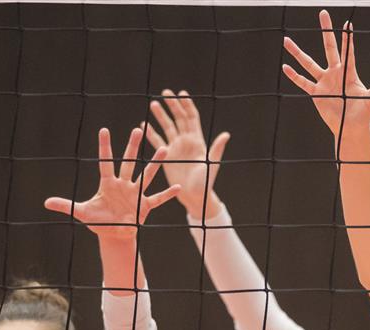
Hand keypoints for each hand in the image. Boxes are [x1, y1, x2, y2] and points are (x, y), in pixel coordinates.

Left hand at [44, 126, 179, 242]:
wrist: (114, 234)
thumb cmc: (98, 221)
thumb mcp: (82, 213)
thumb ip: (66, 206)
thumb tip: (45, 202)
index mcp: (107, 184)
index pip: (105, 163)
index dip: (104, 148)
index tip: (104, 130)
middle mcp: (123, 185)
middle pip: (129, 163)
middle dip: (133, 147)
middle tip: (137, 129)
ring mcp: (135, 194)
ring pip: (146, 176)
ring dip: (155, 164)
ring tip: (164, 149)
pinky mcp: (145, 206)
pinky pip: (158, 198)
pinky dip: (168, 194)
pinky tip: (178, 186)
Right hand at [146, 89, 229, 220]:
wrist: (194, 197)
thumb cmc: (205, 182)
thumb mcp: (211, 164)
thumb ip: (216, 149)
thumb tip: (226, 135)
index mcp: (197, 141)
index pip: (191, 118)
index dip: (187, 105)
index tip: (181, 94)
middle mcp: (186, 141)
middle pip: (178, 119)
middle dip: (172, 105)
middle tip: (165, 93)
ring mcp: (175, 148)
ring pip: (167, 127)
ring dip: (161, 116)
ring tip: (153, 104)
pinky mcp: (166, 157)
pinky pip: (157, 142)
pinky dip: (151, 133)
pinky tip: (143, 125)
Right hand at [282, 9, 369, 140]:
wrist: (351, 128)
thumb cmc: (363, 113)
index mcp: (349, 72)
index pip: (348, 51)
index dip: (348, 38)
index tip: (347, 23)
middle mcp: (335, 73)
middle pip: (329, 47)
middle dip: (326, 31)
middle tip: (323, 14)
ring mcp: (324, 82)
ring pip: (309, 63)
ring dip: (298, 53)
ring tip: (287, 41)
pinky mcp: (316, 93)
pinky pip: (303, 82)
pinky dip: (294, 76)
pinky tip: (285, 67)